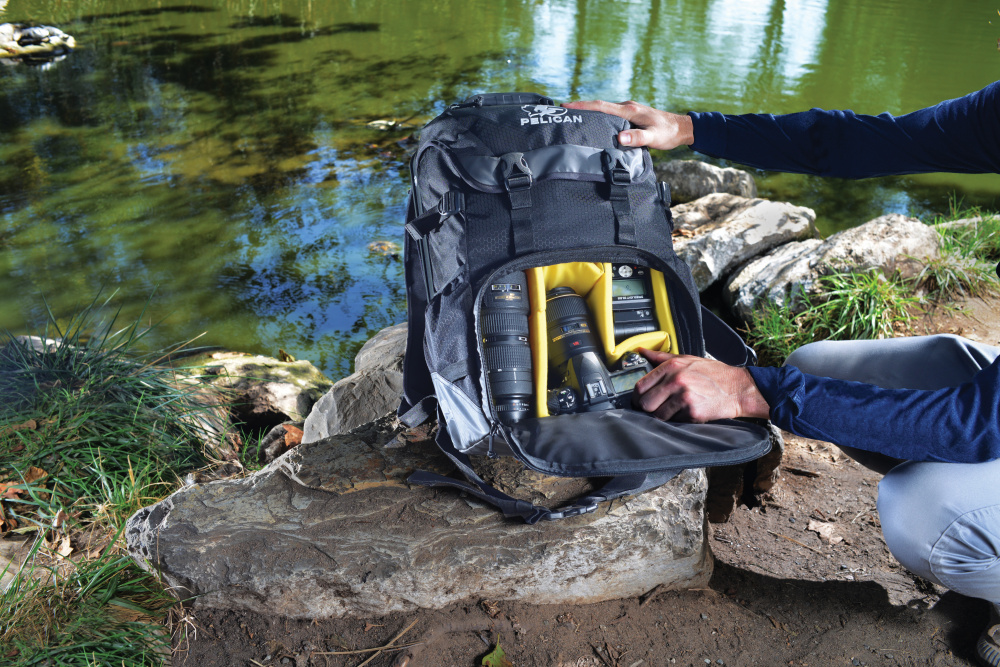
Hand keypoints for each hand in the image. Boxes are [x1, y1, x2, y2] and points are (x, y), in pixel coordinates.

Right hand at [561, 100, 694, 149]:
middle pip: (598, 106)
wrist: (681, 128)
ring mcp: (628, 112)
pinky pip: (609, 116)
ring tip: (572, 119)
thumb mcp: (654, 137)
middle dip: (580, 108)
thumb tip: (619, 137)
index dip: (582, 106)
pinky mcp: (629, 117)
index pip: (601, 106)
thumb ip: (637, 138)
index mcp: (629, 110)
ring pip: (603, 111)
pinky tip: (592, 125)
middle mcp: (626, 107)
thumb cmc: (668, 133)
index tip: (565, 106)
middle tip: (561, 113)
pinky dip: (598, 118)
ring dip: (588, 113)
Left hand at [632, 348, 770, 421]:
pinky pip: (674, 421)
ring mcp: (683, 396)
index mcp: (671, 366)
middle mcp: (676, 380)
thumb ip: (661, 357)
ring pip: (658, 415)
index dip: (638, 396)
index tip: (641, 400)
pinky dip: (678, 420)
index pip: (640, 386)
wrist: (737, 388)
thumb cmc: (713, 374)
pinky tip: (687, 412)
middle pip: (645, 403)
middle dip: (648, 408)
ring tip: (675, 409)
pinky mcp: (692, 412)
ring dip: (664, 415)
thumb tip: (641, 351)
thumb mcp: (687, 359)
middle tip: (656, 407)